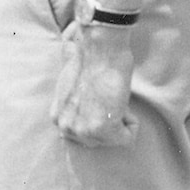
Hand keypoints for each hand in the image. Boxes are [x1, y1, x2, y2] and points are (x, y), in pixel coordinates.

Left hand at [50, 22, 137, 147]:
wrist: (98, 49)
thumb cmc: (91, 60)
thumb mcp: (72, 88)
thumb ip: (75, 106)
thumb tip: (83, 104)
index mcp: (57, 117)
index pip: (84, 133)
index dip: (98, 115)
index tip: (98, 98)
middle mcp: (66, 127)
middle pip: (99, 140)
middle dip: (109, 120)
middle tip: (107, 97)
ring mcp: (83, 131)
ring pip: (115, 139)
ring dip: (120, 119)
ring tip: (112, 97)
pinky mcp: (103, 129)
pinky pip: (128, 137)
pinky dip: (132, 121)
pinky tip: (121, 101)